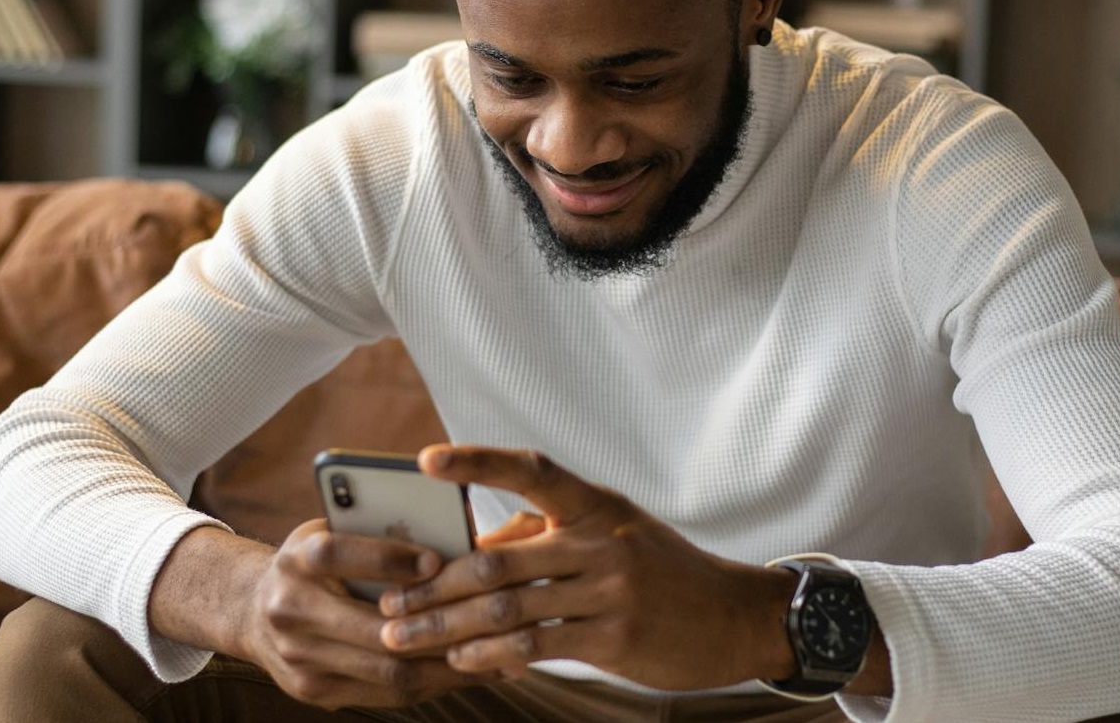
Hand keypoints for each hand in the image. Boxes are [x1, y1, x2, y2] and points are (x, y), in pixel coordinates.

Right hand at [238, 519, 499, 709]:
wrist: (252, 609)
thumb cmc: (315, 558)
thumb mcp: (335, 528)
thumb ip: (380, 530)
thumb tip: (455, 532)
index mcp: (297, 558)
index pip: (337, 555)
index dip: (388, 558)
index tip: (437, 560)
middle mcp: (290, 610)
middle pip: (370, 628)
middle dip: (436, 625)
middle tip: (488, 617)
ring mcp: (300, 659)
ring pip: (385, 670)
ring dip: (445, 664)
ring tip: (496, 652)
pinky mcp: (314, 691)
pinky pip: (384, 693)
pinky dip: (430, 682)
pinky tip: (467, 668)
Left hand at [378, 445, 797, 690]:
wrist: (730, 616)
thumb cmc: (658, 568)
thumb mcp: (611, 532)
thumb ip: (545, 534)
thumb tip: (476, 548)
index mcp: (594, 503)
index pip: (531, 469)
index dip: (478, 461)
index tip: (427, 460)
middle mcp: (600, 540)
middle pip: (497, 562)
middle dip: (434, 586)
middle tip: (389, 604)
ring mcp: (608, 589)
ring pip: (508, 608)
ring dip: (447, 626)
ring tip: (405, 637)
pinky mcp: (613, 638)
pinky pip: (536, 645)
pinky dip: (491, 652)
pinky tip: (461, 658)